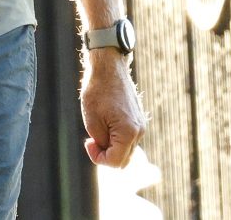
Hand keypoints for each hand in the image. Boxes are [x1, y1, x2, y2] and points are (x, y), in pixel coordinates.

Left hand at [80, 53, 146, 167]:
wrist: (108, 67)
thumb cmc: (97, 92)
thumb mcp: (92, 122)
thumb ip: (101, 143)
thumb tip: (107, 152)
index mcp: (129, 132)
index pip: (115, 162)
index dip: (98, 158)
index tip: (88, 143)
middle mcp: (139, 131)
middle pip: (124, 160)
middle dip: (106, 155)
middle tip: (92, 141)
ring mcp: (141, 124)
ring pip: (126, 150)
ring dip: (112, 147)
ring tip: (98, 130)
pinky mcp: (138, 119)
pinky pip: (129, 138)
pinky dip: (117, 139)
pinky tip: (106, 125)